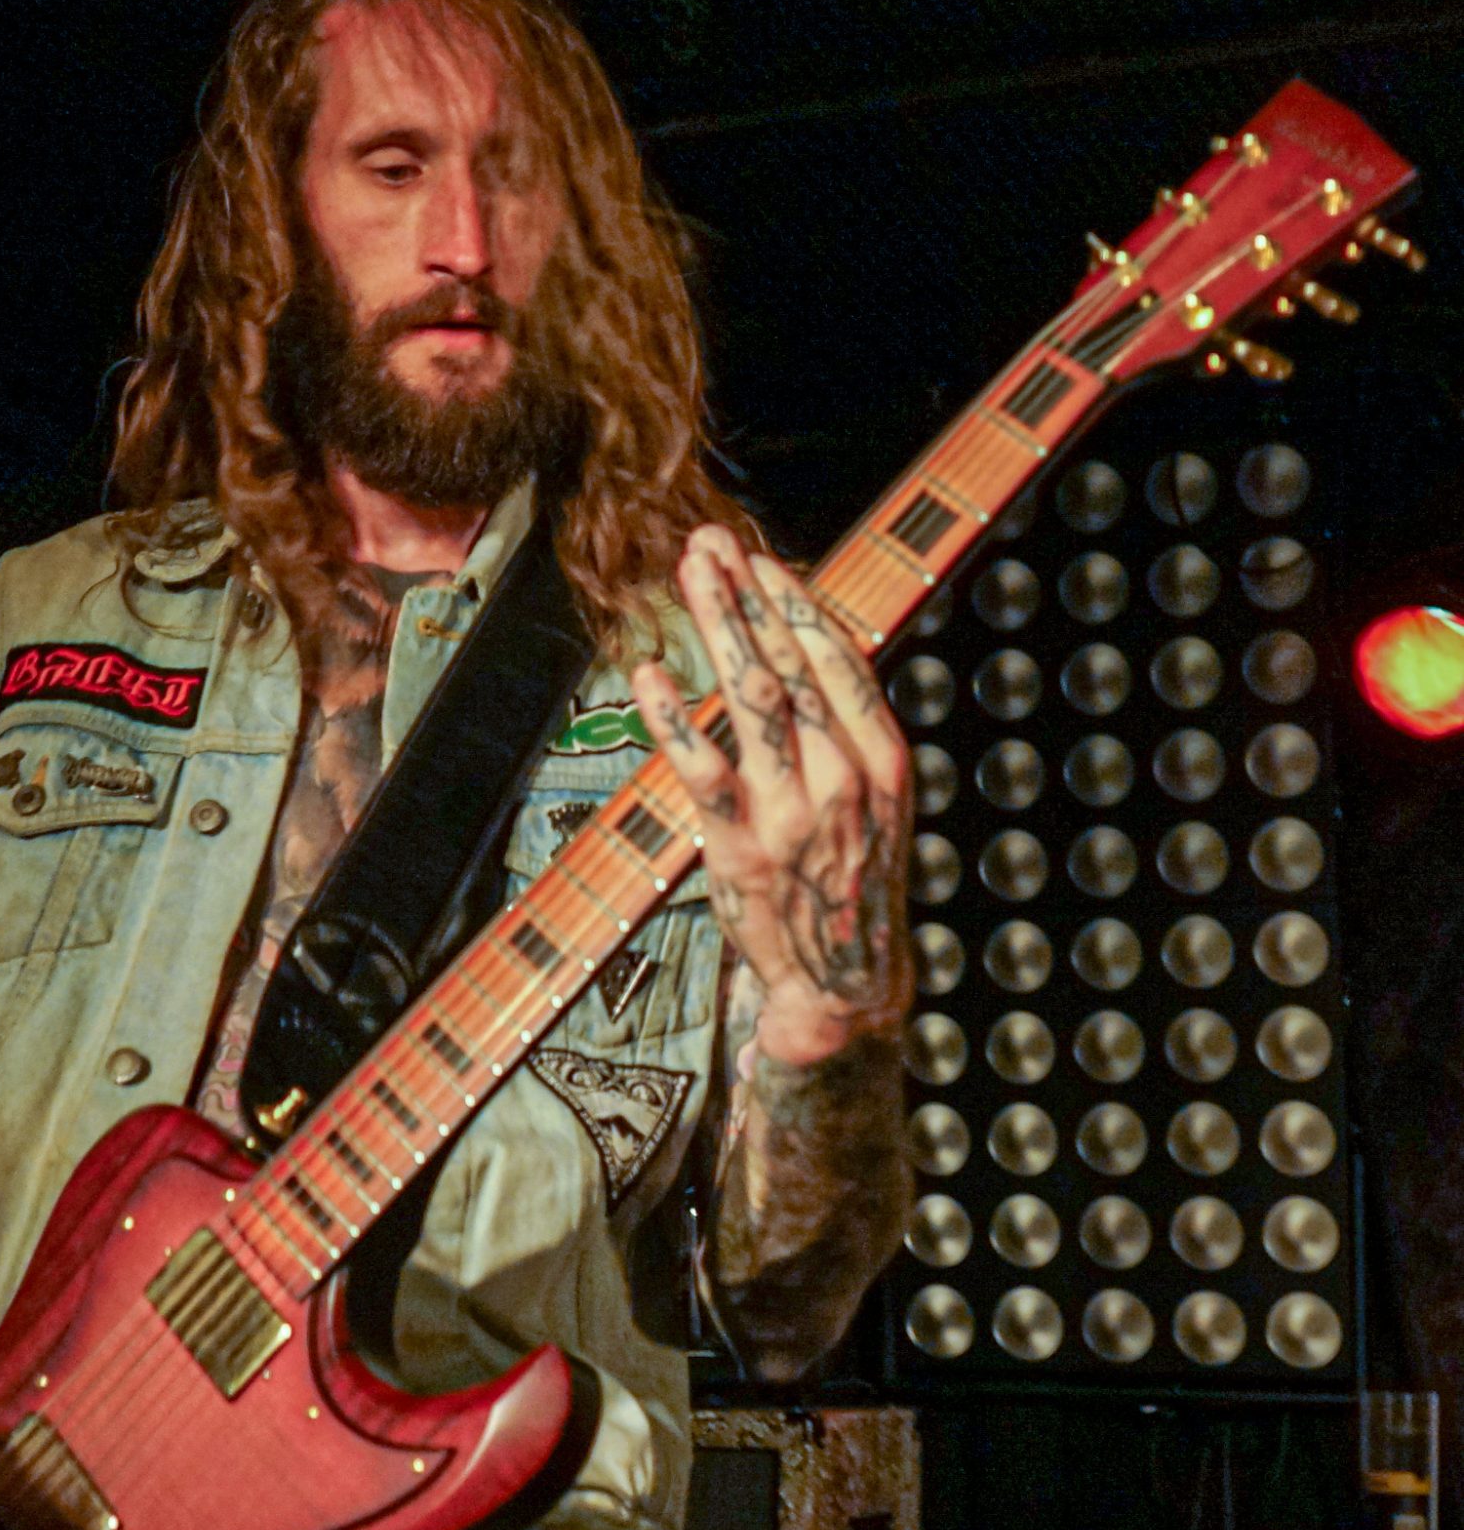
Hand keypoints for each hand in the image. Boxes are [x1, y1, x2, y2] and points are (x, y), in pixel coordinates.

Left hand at [633, 527, 911, 1064]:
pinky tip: (647, 674)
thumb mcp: (875, 801)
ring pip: (751, 698)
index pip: (837, 659)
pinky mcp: (741, 844)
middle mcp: (843, 775)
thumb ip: (847, 731)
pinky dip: (673, 717)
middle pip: (789, 664)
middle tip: (709, 544)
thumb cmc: (848, 879)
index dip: (795, 604)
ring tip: (687, 576)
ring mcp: (792, 809)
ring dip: (717, 627)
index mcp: (882, 757)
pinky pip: (702, 768)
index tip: (759, 561)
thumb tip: (803, 652)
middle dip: (746, 596)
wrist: (843, 984)